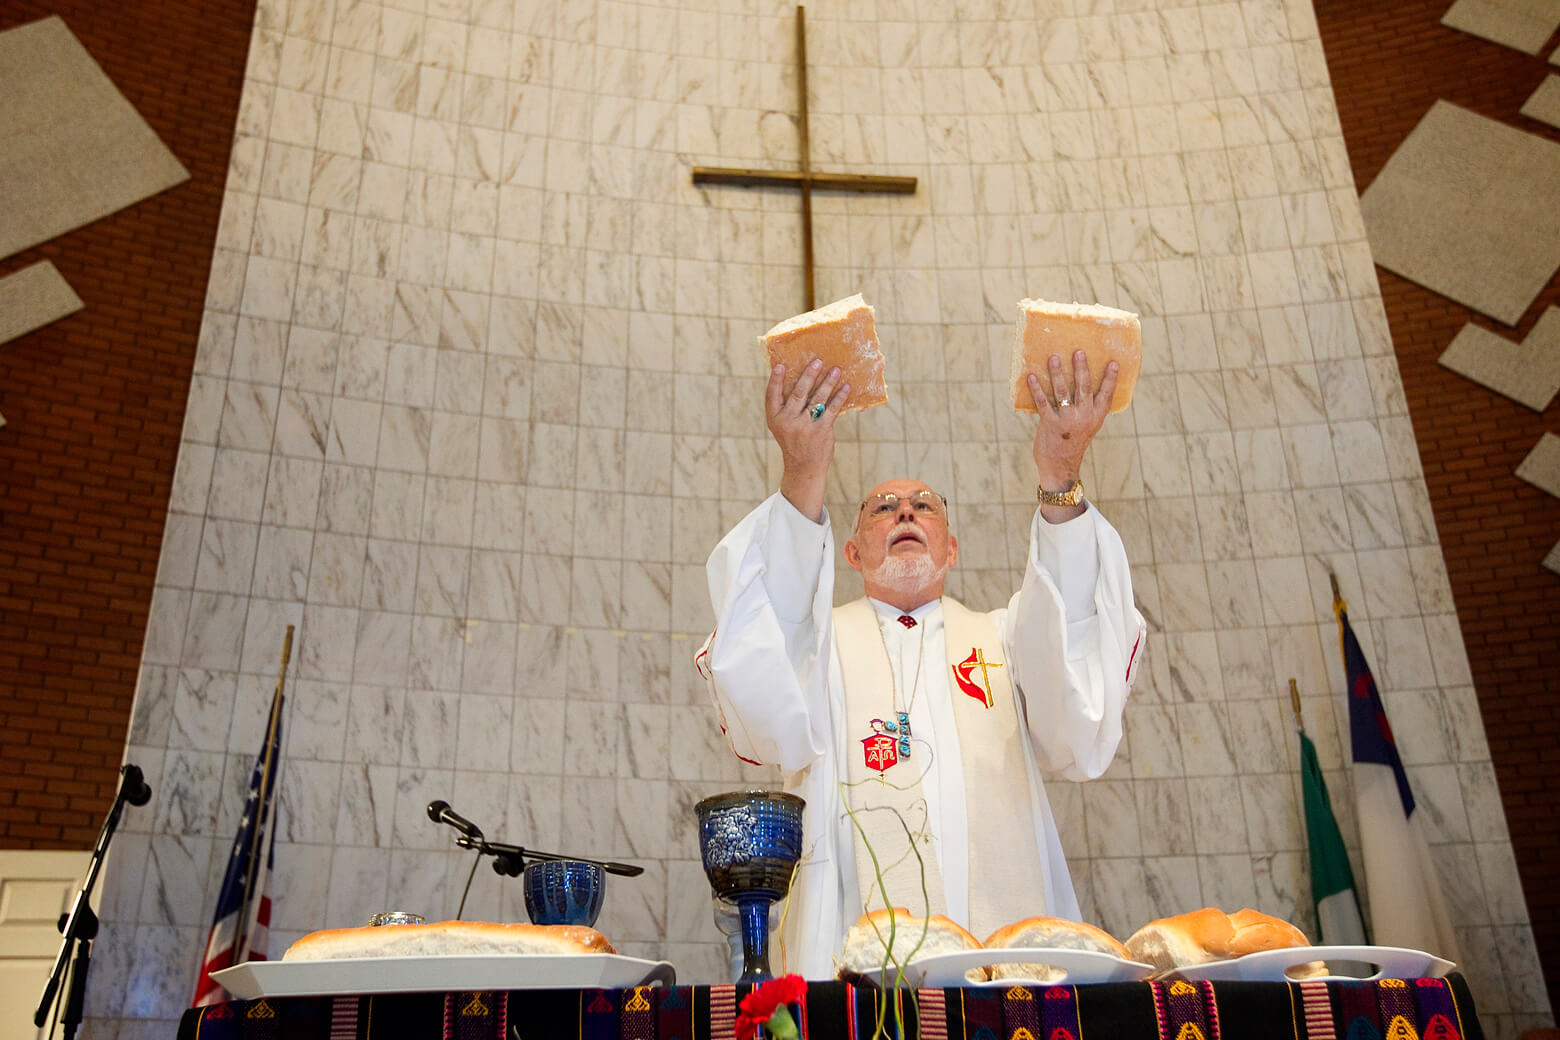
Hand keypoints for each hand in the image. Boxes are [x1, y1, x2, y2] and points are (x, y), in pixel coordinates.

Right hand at [766, 360, 849, 521]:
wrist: (804, 467)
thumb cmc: (794, 441)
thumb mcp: (783, 425)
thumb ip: (788, 407)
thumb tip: (803, 379)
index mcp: (775, 418)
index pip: (772, 395)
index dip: (775, 380)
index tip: (780, 365)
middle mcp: (788, 421)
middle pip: (798, 393)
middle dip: (809, 375)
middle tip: (818, 361)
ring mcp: (804, 427)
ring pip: (817, 399)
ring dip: (828, 382)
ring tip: (836, 370)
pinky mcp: (821, 431)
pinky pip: (832, 409)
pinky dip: (839, 397)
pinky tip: (846, 387)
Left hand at [1028, 351, 1117, 490]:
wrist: (1060, 467)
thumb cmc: (1071, 443)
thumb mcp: (1086, 426)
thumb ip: (1084, 408)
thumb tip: (1073, 382)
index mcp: (1096, 417)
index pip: (1107, 395)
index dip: (1110, 379)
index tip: (1113, 363)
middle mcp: (1084, 417)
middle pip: (1084, 388)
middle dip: (1081, 369)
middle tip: (1078, 351)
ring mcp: (1067, 421)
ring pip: (1062, 392)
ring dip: (1057, 374)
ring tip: (1053, 357)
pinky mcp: (1050, 425)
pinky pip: (1043, 403)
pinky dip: (1037, 389)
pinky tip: (1032, 376)